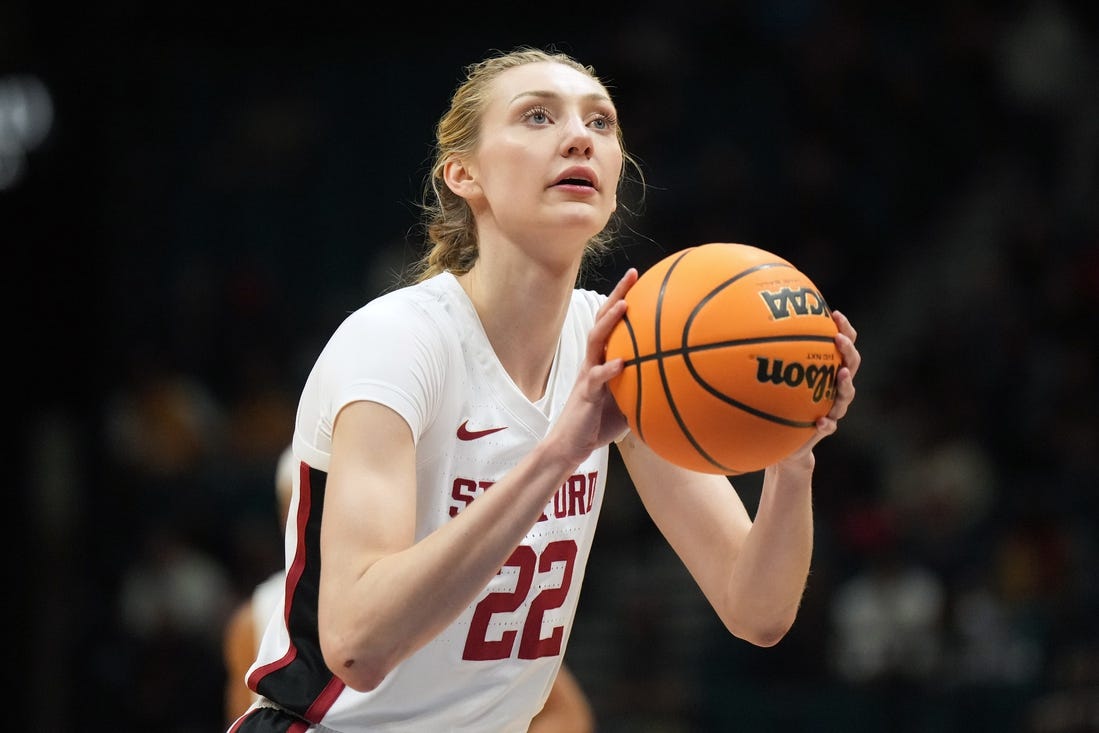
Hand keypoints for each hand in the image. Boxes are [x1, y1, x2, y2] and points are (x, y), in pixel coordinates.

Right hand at [547, 267, 638, 465]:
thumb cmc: (601, 422)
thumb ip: (644, 385)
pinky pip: (598, 378)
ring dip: (610, 322)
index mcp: (603, 359)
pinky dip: (609, 369)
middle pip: (602, 320)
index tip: (640, 277)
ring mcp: (588, 374)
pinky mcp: (586, 393)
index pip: (612, 322)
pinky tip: (622, 362)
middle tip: (632, 275)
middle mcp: (593, 360)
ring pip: (596, 340)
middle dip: (617, 295)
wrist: (572, 444)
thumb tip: (678, 379)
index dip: (623, 298)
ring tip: (624, 305)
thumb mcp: (628, 399)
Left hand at [779, 309, 859, 466]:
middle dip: (848, 351)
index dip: (845, 329)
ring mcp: (833, 408)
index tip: (836, 313)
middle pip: (851, 365)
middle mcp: (834, 387)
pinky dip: (827, 424)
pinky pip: (830, 426)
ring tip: (839, 374)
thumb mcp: (777, 379)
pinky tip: (820, 421)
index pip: (843, 346)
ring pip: (846, 395)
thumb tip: (747, 327)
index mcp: (826, 370)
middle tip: (838, 339)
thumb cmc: (780, 403)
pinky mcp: (825, 428)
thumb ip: (771, 357)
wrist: (784, 442)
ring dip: (845, 384)